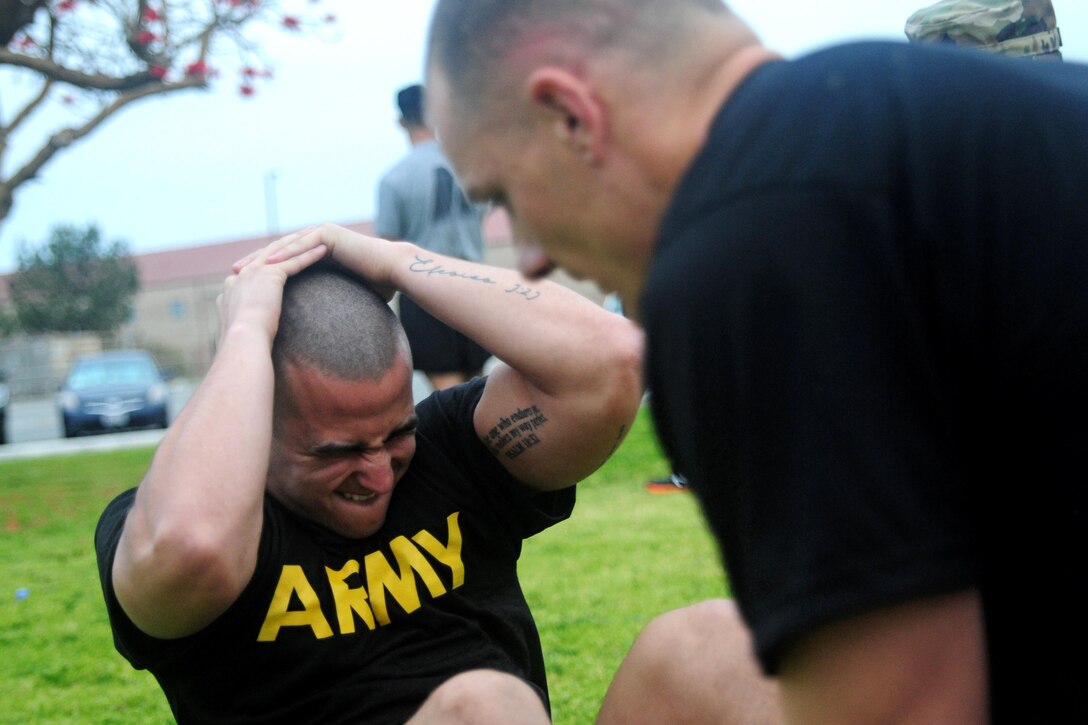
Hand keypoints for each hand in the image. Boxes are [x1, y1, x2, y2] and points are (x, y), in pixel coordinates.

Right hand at [219, 230, 323, 346]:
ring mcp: (254, 272)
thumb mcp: (241, 330)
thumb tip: (248, 334)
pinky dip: (310, 255)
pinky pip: (295, 261)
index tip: (282, 254)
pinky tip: (324, 249)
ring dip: (301, 241)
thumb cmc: (244, 344)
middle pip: (268, 252)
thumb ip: (244, 323)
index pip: (254, 267)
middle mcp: (241, 275)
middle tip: (302, 233)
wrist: (243, 342)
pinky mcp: (270, 275)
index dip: (270, 258)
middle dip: (287, 242)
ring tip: (317, 234)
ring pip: (283, 251)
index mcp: (233, 287)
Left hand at [235, 223, 401, 300]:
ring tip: (245, 268)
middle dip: (255, 261)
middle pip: (279, 249)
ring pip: (286, 245)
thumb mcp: (344, 293)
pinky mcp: (328, 234)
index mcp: (316, 250)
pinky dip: (286, 254)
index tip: (243, 283)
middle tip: (233, 272)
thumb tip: (324, 326)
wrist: (393, 272)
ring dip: (264, 256)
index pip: (283, 259)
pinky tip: (269, 264)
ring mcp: (321, 233)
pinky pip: (302, 245)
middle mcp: (316, 238)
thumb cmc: (376, 286)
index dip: (262, 270)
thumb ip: (330, 299)